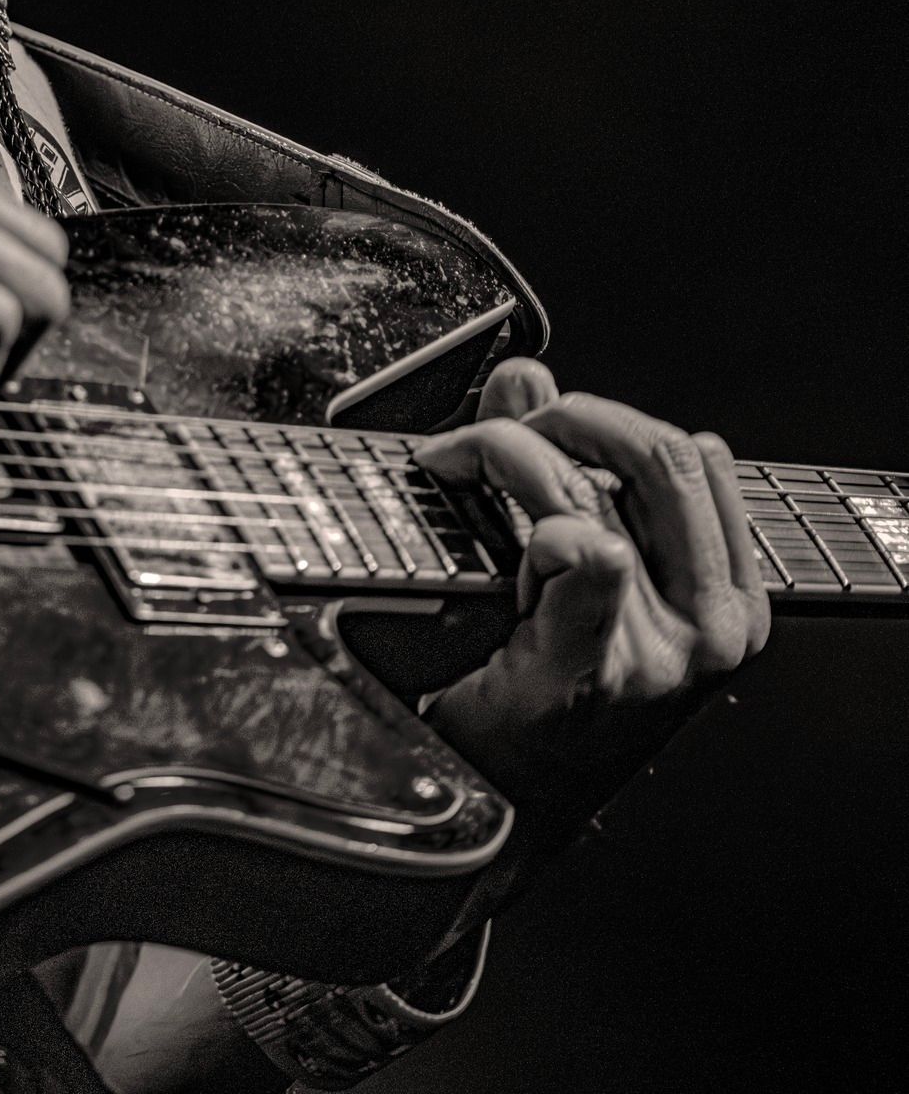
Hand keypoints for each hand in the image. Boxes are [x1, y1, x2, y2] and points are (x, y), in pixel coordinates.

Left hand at [414, 358, 769, 807]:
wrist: (501, 810)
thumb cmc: (536, 690)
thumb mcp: (567, 564)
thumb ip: (555, 458)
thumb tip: (530, 376)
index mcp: (729, 597)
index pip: (689, 456)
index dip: (604, 419)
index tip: (542, 426)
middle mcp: (712, 626)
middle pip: (657, 456)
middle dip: (566, 418)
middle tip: (488, 435)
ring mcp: (659, 654)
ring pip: (592, 492)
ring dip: (510, 459)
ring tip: (456, 473)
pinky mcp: (593, 673)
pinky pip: (585, 559)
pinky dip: (534, 524)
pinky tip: (493, 537)